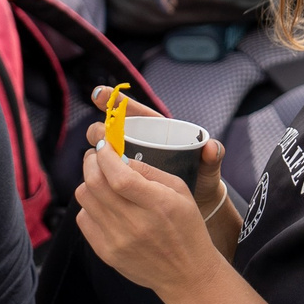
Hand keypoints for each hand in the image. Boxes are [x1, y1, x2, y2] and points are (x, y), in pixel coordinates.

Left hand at [75, 110, 229, 297]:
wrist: (186, 274)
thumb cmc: (186, 227)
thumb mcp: (180, 191)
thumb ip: (150, 171)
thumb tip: (119, 156)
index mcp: (157, 204)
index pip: (119, 176)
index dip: (105, 155)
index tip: (104, 144)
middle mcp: (135, 224)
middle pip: (94, 184)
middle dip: (91, 161)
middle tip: (97, 155)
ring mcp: (117, 241)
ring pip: (84, 198)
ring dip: (89, 182)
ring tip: (101, 179)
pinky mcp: (106, 253)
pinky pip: (83, 219)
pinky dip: (89, 205)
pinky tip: (104, 204)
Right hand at [84, 85, 228, 224]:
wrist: (198, 207)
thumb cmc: (203, 181)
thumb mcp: (209, 169)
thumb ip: (212, 157)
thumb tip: (212, 148)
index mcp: (157, 132)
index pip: (132, 112)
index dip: (113, 101)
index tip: (99, 95)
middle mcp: (138, 144)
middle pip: (111, 131)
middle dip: (100, 129)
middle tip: (100, 134)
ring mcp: (129, 164)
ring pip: (105, 154)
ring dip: (96, 153)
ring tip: (94, 156)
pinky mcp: (124, 184)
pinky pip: (107, 178)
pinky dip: (98, 177)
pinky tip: (91, 181)